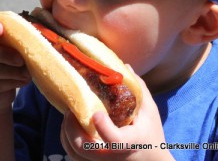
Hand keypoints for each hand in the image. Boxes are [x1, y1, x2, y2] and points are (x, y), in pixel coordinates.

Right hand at [0, 20, 30, 110]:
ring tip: (27, 72)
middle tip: (21, 60)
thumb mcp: (4, 48)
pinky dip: (14, 81)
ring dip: (14, 71)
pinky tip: (24, 80)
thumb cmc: (2, 62)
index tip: (1, 29)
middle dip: (5, 55)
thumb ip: (10, 40)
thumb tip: (32, 35)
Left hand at [60, 75, 174, 160]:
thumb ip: (138, 89)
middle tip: (72, 109)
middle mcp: (113, 157)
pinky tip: (72, 125)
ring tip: (70, 114)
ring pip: (74, 153)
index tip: (97, 113)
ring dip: (67, 132)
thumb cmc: (150, 134)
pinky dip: (67, 140)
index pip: (115, 141)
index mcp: (130, 142)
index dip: (104, 128)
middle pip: (84, 148)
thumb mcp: (149, 111)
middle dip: (72, 127)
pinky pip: (73, 155)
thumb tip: (125, 66)